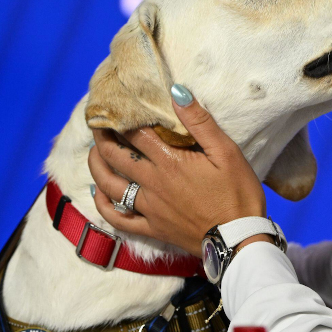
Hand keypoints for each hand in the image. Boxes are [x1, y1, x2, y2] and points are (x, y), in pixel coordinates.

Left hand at [88, 85, 267, 254]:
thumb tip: (177, 92)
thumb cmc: (237, 193)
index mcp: (170, 162)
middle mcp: (152, 184)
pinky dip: (103, 206)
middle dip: (102, 138)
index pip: (136, 134)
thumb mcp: (227, 152)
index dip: (121, 118)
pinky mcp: (152, 228)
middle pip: (116, 157)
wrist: (238, 239)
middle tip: (96, 124)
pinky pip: (119, 219)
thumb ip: (200, 122)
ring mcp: (149, 208)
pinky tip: (98, 194)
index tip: (112, 107)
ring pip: (110, 186)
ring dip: (96, 167)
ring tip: (93, 153)